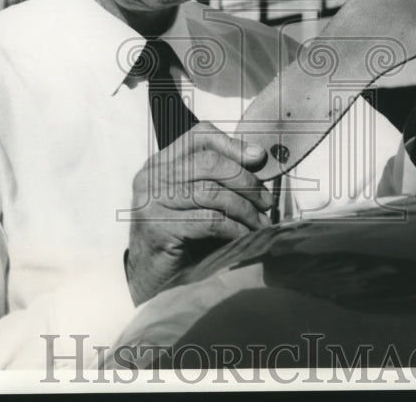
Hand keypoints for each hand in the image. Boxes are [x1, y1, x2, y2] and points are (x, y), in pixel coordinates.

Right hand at [126, 121, 272, 304]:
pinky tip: (245, 237)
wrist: (149, 279)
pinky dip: (234, 229)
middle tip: (266, 201)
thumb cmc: (179, 238)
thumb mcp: (198, 201)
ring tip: (260, 223)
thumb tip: (258, 156)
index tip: (258, 158)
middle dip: (245, 180)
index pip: (199, 136)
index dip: (232, 144)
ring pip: (211, 192)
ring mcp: (150, 201)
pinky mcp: (157, 228)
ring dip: (244, 209)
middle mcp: (151, 176)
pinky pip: (208, 221)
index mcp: (161, 163)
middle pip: (209, 162)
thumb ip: (218, 178)